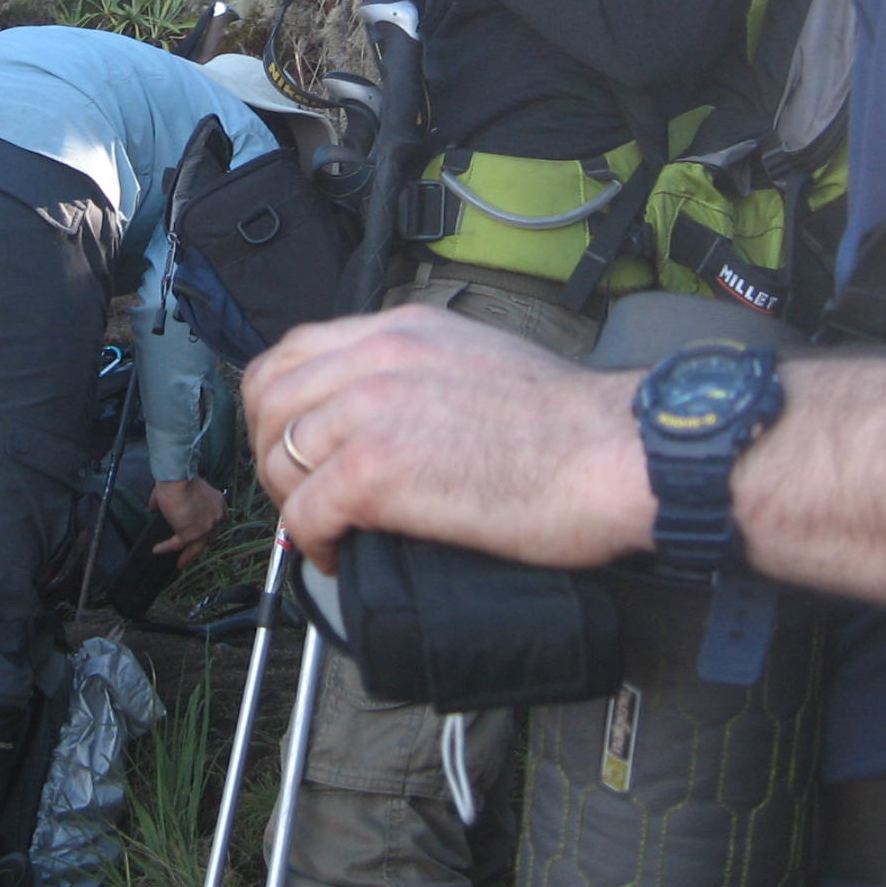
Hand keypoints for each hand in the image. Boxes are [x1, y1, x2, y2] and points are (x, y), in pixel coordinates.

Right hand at [149, 476, 227, 568]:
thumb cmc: (179, 479)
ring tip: (180, 564)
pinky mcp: (191, 534)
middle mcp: (216, 517)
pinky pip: (177, 544)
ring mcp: (205, 528)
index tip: (203, 533)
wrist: (178, 479)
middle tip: (192, 552)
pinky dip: (166, 547)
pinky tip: (157, 549)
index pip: (217, 521)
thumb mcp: (181, 489)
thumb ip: (170, 500)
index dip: (209, 528)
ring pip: (197, 547)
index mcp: (218, 503)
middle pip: (209, 537)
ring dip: (188, 556)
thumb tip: (154, 506)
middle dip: (201, 545)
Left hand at [242, 306, 650, 572]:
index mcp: (400, 329)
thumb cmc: (572, 424)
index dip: (279, 404)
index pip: (294, 351)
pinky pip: (306, 512)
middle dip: (272, 453)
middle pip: (269, 400)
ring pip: (278, 455)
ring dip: (290, 500)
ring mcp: (370, 412)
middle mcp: (375, 358)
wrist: (616, 451)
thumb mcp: (480, 359)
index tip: (292, 442)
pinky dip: (313, 543)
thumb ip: (424, 372)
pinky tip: (339, 556)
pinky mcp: (376, 471)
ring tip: (324, 530)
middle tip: (302, 494)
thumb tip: (394, 415)